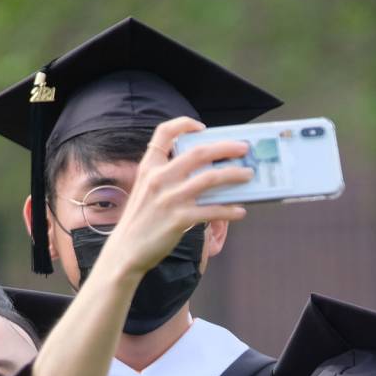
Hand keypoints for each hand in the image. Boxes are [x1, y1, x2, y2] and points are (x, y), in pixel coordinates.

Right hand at [92, 117, 253, 281]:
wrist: (126, 250)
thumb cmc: (140, 221)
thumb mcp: (146, 190)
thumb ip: (166, 177)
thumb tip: (203, 173)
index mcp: (149, 167)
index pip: (164, 133)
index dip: (184, 124)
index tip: (202, 126)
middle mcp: (159, 178)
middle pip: (198, 153)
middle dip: (225, 148)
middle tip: (243, 148)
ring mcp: (170, 198)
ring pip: (210, 179)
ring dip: (234, 175)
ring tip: (248, 175)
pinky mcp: (179, 219)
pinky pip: (212, 211)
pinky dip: (229, 210)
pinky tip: (240, 211)